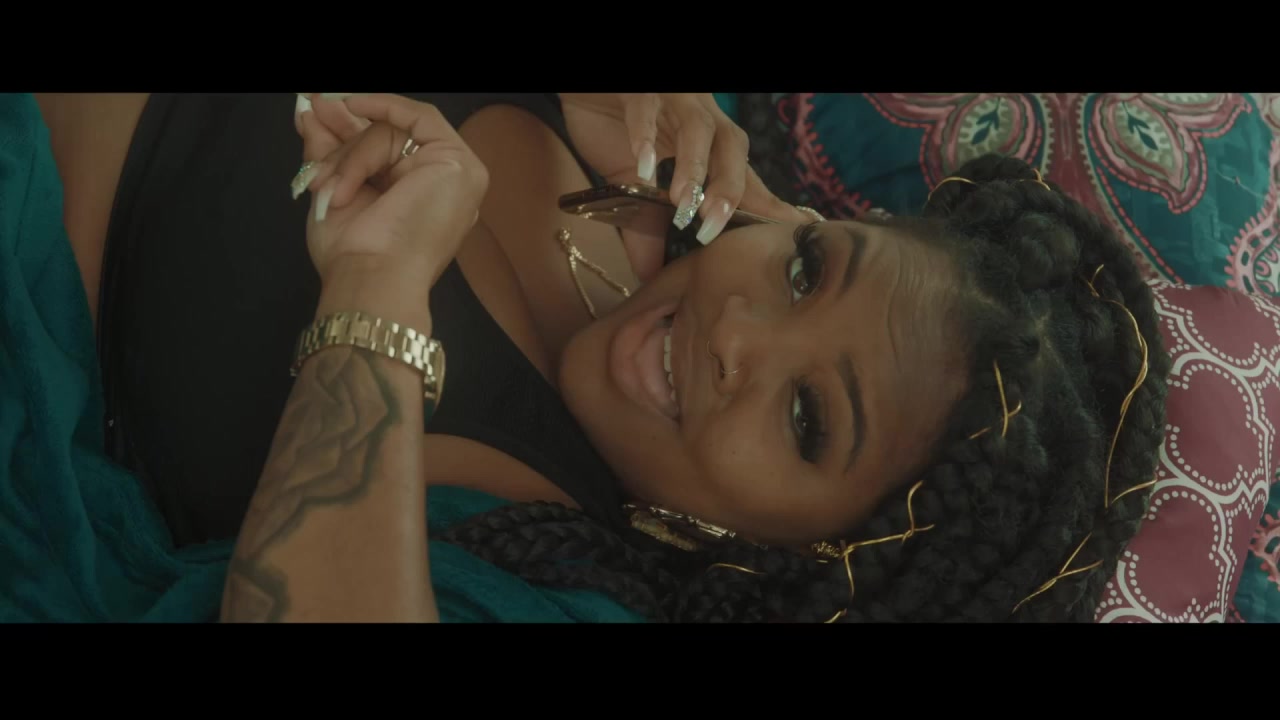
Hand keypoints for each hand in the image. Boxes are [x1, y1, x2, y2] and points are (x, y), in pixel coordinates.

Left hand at [292, 94, 487, 286]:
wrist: (372, 275)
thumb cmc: (353, 253)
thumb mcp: (333, 190)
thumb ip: (329, 151)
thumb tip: (311, 114)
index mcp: (418, 201)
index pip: (385, 152)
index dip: (348, 132)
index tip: (313, 118)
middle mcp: (442, 188)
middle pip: (388, 139)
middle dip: (344, 133)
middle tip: (311, 116)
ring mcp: (456, 176)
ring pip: (393, 133)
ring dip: (353, 155)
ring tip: (333, 185)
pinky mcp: (459, 164)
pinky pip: (417, 119)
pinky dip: (384, 106)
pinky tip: (354, 104)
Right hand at [560, 93, 809, 280]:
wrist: (586, 86)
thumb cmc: (615, 127)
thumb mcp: (631, 184)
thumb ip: (644, 229)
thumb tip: (650, 278)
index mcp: (707, 145)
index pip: (745, 178)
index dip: (770, 206)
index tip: (796, 233)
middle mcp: (701, 119)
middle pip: (733, 150)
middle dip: (729, 191)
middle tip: (712, 228)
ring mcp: (674, 101)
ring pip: (698, 129)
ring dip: (694, 167)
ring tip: (681, 202)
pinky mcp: (639, 88)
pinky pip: (648, 108)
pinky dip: (645, 136)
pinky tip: (643, 166)